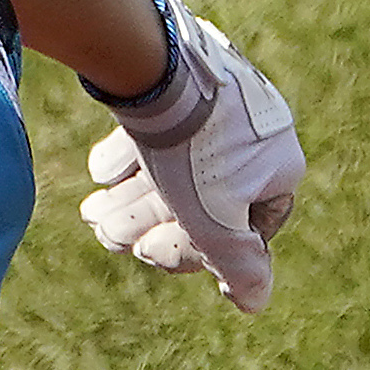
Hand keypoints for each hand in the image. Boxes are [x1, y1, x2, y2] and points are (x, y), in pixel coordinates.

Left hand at [82, 0, 302, 312]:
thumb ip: (236, 264)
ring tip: (91, 212)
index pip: (240, 230)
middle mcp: (255, 134)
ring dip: (129, 198)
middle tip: (105, 232)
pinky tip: (101, 172)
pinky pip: (157, 130)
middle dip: (146, 222)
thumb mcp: (214, 221)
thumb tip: (254, 303)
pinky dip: (128, 156)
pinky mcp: (184, 82)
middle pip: (198, 200)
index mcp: (278, 165)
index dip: (190, 250)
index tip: (148, 253)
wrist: (159, 66)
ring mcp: (221, 105)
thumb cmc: (194, 152)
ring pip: (172, 168)